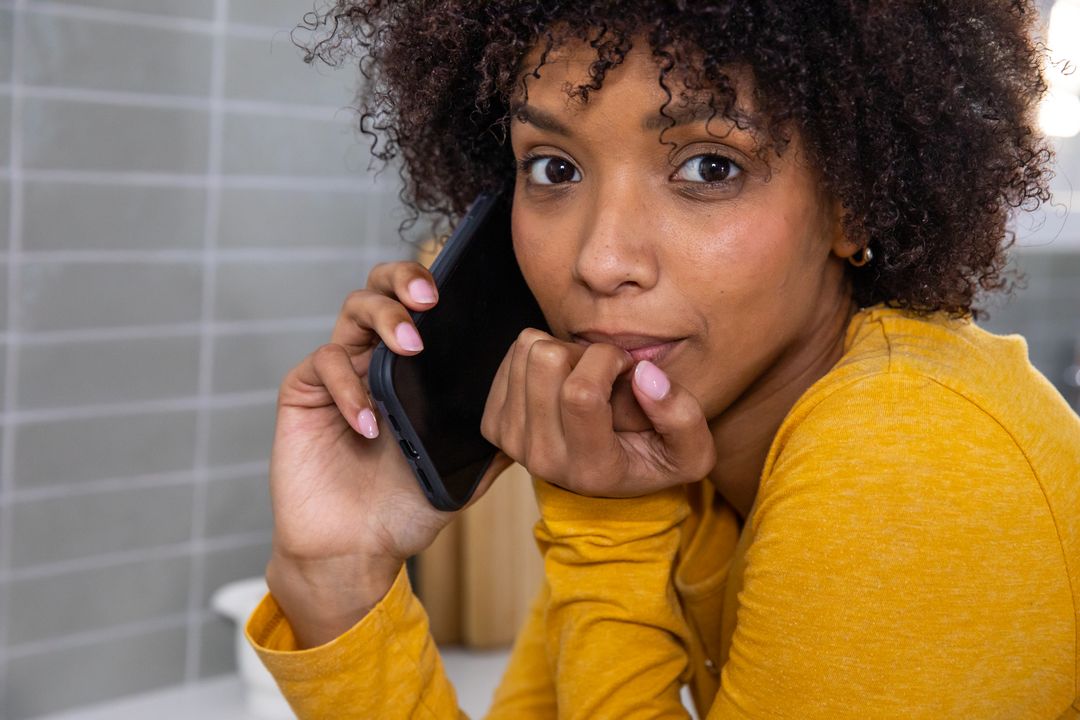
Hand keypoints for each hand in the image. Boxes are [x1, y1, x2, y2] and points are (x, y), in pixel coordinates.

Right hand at [266, 261, 505, 646]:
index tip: (461, 294)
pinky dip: (349, 387)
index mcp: (412, 369)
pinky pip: (324, 364)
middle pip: (381, 287)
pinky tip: (369, 423)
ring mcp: (340, 373)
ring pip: (353, 310)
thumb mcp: (465, 469)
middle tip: (429, 300)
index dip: (436, 284)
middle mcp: (375, 360)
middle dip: (405, 278)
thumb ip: (496, 437)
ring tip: (411, 347)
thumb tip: (541, 407)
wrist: (357, 553)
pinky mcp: (305, 394)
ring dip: (384, 317)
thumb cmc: (407, 508)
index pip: (421, 306)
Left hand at [480, 329, 716, 497]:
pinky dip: (540, 357)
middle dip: (583, 351)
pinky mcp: (493, 426)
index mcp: (592, 469)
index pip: (580, 392)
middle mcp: (545, 461)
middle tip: (602, 372)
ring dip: (563, 352)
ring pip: (527, 351)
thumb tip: (644, 375)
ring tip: (582, 378)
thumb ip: (683, 416)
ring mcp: (513, 444)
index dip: (607, 360)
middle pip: (545, 361)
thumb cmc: (652, 456)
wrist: (607, 475)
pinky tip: (560, 382)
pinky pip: (512, 355)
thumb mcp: (691, 452)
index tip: (625, 366)